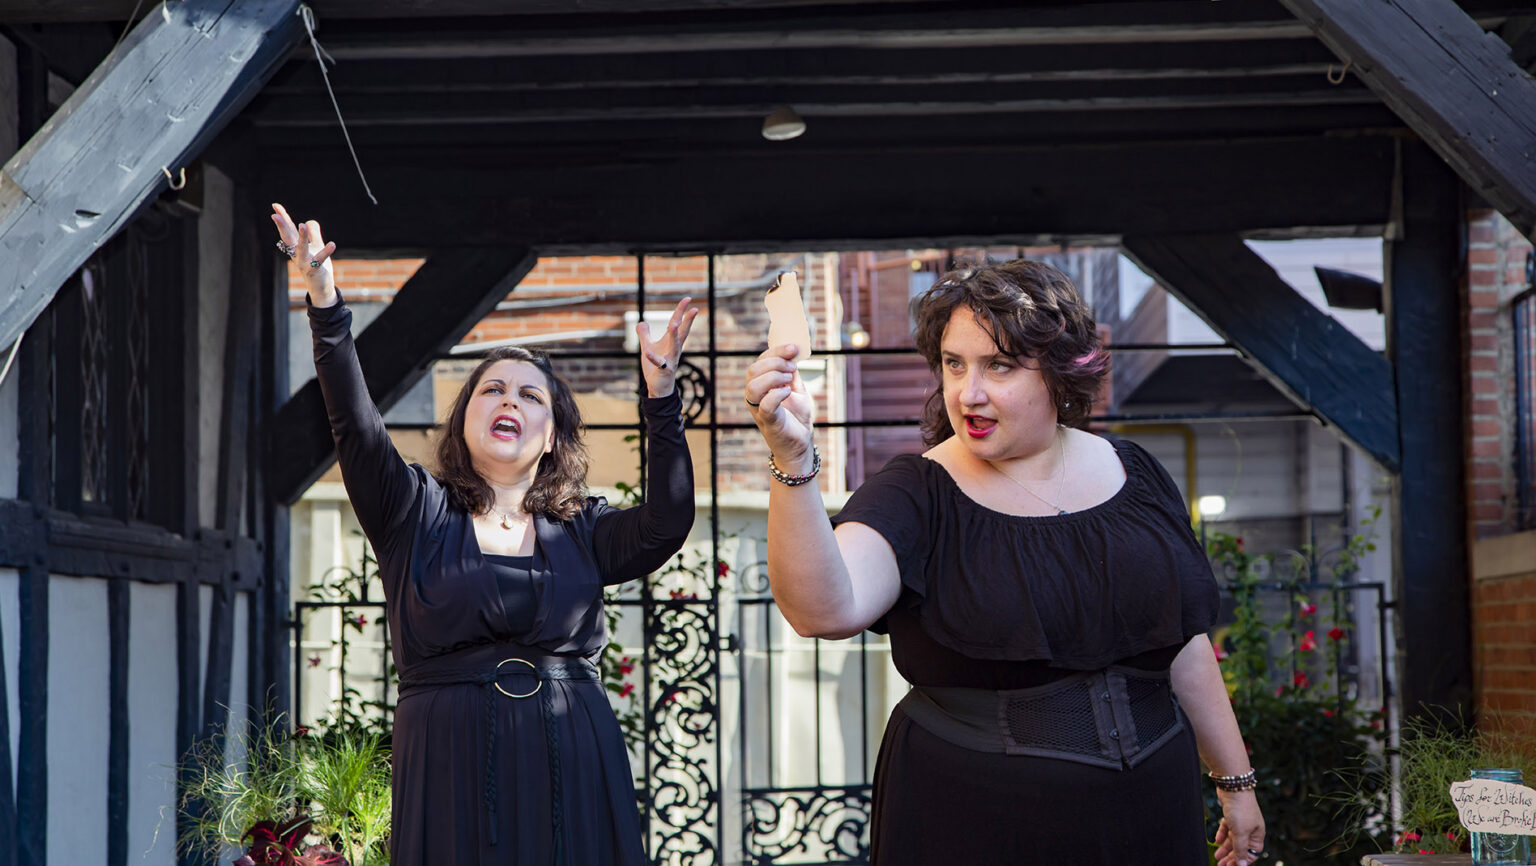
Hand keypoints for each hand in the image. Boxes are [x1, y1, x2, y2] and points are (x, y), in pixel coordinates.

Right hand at [270, 203, 337, 305]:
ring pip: (301, 248)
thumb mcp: (316, 246)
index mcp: (295, 247)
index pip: (288, 230)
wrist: (321, 287)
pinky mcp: (314, 270)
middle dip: (282, 226)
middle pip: (288, 238)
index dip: (283, 218)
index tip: (275, 205)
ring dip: (302, 236)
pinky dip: (326, 252)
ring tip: (302, 225)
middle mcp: (297, 254)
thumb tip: (309, 221)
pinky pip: (319, 259)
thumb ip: (314, 234)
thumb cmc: (317, 266)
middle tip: (274, 215)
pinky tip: (332, 244)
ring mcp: (304, 262)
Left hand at [635, 297, 698, 397]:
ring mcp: (671, 360)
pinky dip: (653, 358)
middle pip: (681, 332)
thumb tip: (642, 323)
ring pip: (675, 346)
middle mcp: (674, 349)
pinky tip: (647, 352)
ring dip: (674, 335)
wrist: (658, 387)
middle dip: (687, 320)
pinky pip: (659, 363)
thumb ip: (644, 334)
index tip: (688, 299)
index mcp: (671, 342)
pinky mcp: (664, 370)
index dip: (682, 311)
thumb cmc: (655, 367)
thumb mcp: (648, 347)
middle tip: (693, 308)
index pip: (678, 323)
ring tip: (673, 324)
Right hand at [745, 344, 814, 469]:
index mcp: (760, 386)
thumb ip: (792, 374)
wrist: (800, 444)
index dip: (776, 351)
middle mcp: (754, 396)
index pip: (760, 362)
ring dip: (774, 377)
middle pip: (754, 370)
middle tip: (793, 368)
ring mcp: (758, 409)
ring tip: (789, 381)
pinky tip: (788, 392)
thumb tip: (793, 354)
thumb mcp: (797, 390)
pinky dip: (778, 394)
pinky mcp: (768, 421)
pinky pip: (765, 404)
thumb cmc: (796, 418)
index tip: (794, 348)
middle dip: (776, 363)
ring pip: (753, 386)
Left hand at [1213, 790, 1264, 865]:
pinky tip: (1216, 841)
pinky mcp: (1231, 815)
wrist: (1233, 786)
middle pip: (1241, 847)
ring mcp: (1241, 821)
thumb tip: (1241, 865)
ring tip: (1217, 856)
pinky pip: (1227, 828)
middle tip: (1221, 865)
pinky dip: (1222, 835)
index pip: (1252, 853)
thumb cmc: (1241, 809)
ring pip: (1233, 839)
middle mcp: (1250, 829)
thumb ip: (1240, 849)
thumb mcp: (1241, 833)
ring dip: (1225, 848)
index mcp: (1257, 834)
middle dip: (1232, 857)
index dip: (1243, 861)